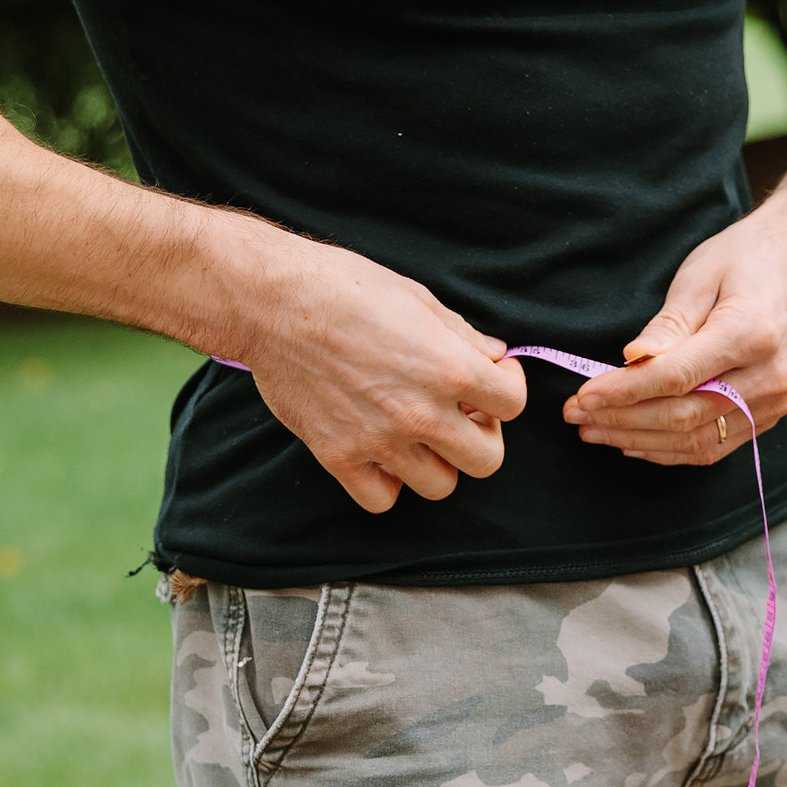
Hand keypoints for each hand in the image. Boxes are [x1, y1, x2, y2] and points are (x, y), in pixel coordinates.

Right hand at [231, 226, 529, 512]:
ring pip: (440, 486)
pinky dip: (388, 482)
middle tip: (461, 410)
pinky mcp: (338, 458)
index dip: (507, 387)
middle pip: (487, 460)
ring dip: (438, 460)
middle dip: (482, 433)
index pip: (514, 405)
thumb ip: (461, 335)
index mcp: (449, 368)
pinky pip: (383, 499)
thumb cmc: (345, 287)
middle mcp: (420, 413)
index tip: (491, 376)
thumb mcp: (417, 298)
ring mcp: (379, 442)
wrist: (272, 302)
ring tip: (419, 431)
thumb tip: (494, 356)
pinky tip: (383, 452)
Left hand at [560, 203, 786, 465]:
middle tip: (575, 415)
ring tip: (593, 430)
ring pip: (696, 441)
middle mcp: (769, 376)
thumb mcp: (698, 276)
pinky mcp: (769, 415)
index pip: (676, 377)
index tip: (582, 395)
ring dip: (638, 441)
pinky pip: (713, 446)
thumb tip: (633, 360)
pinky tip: (631, 441)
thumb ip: (667, 325)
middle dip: (621, 420)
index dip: (624, 392)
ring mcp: (774, 401)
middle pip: (683, 416)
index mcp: (752, 334)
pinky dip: (668, 449)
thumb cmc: (741, 261)